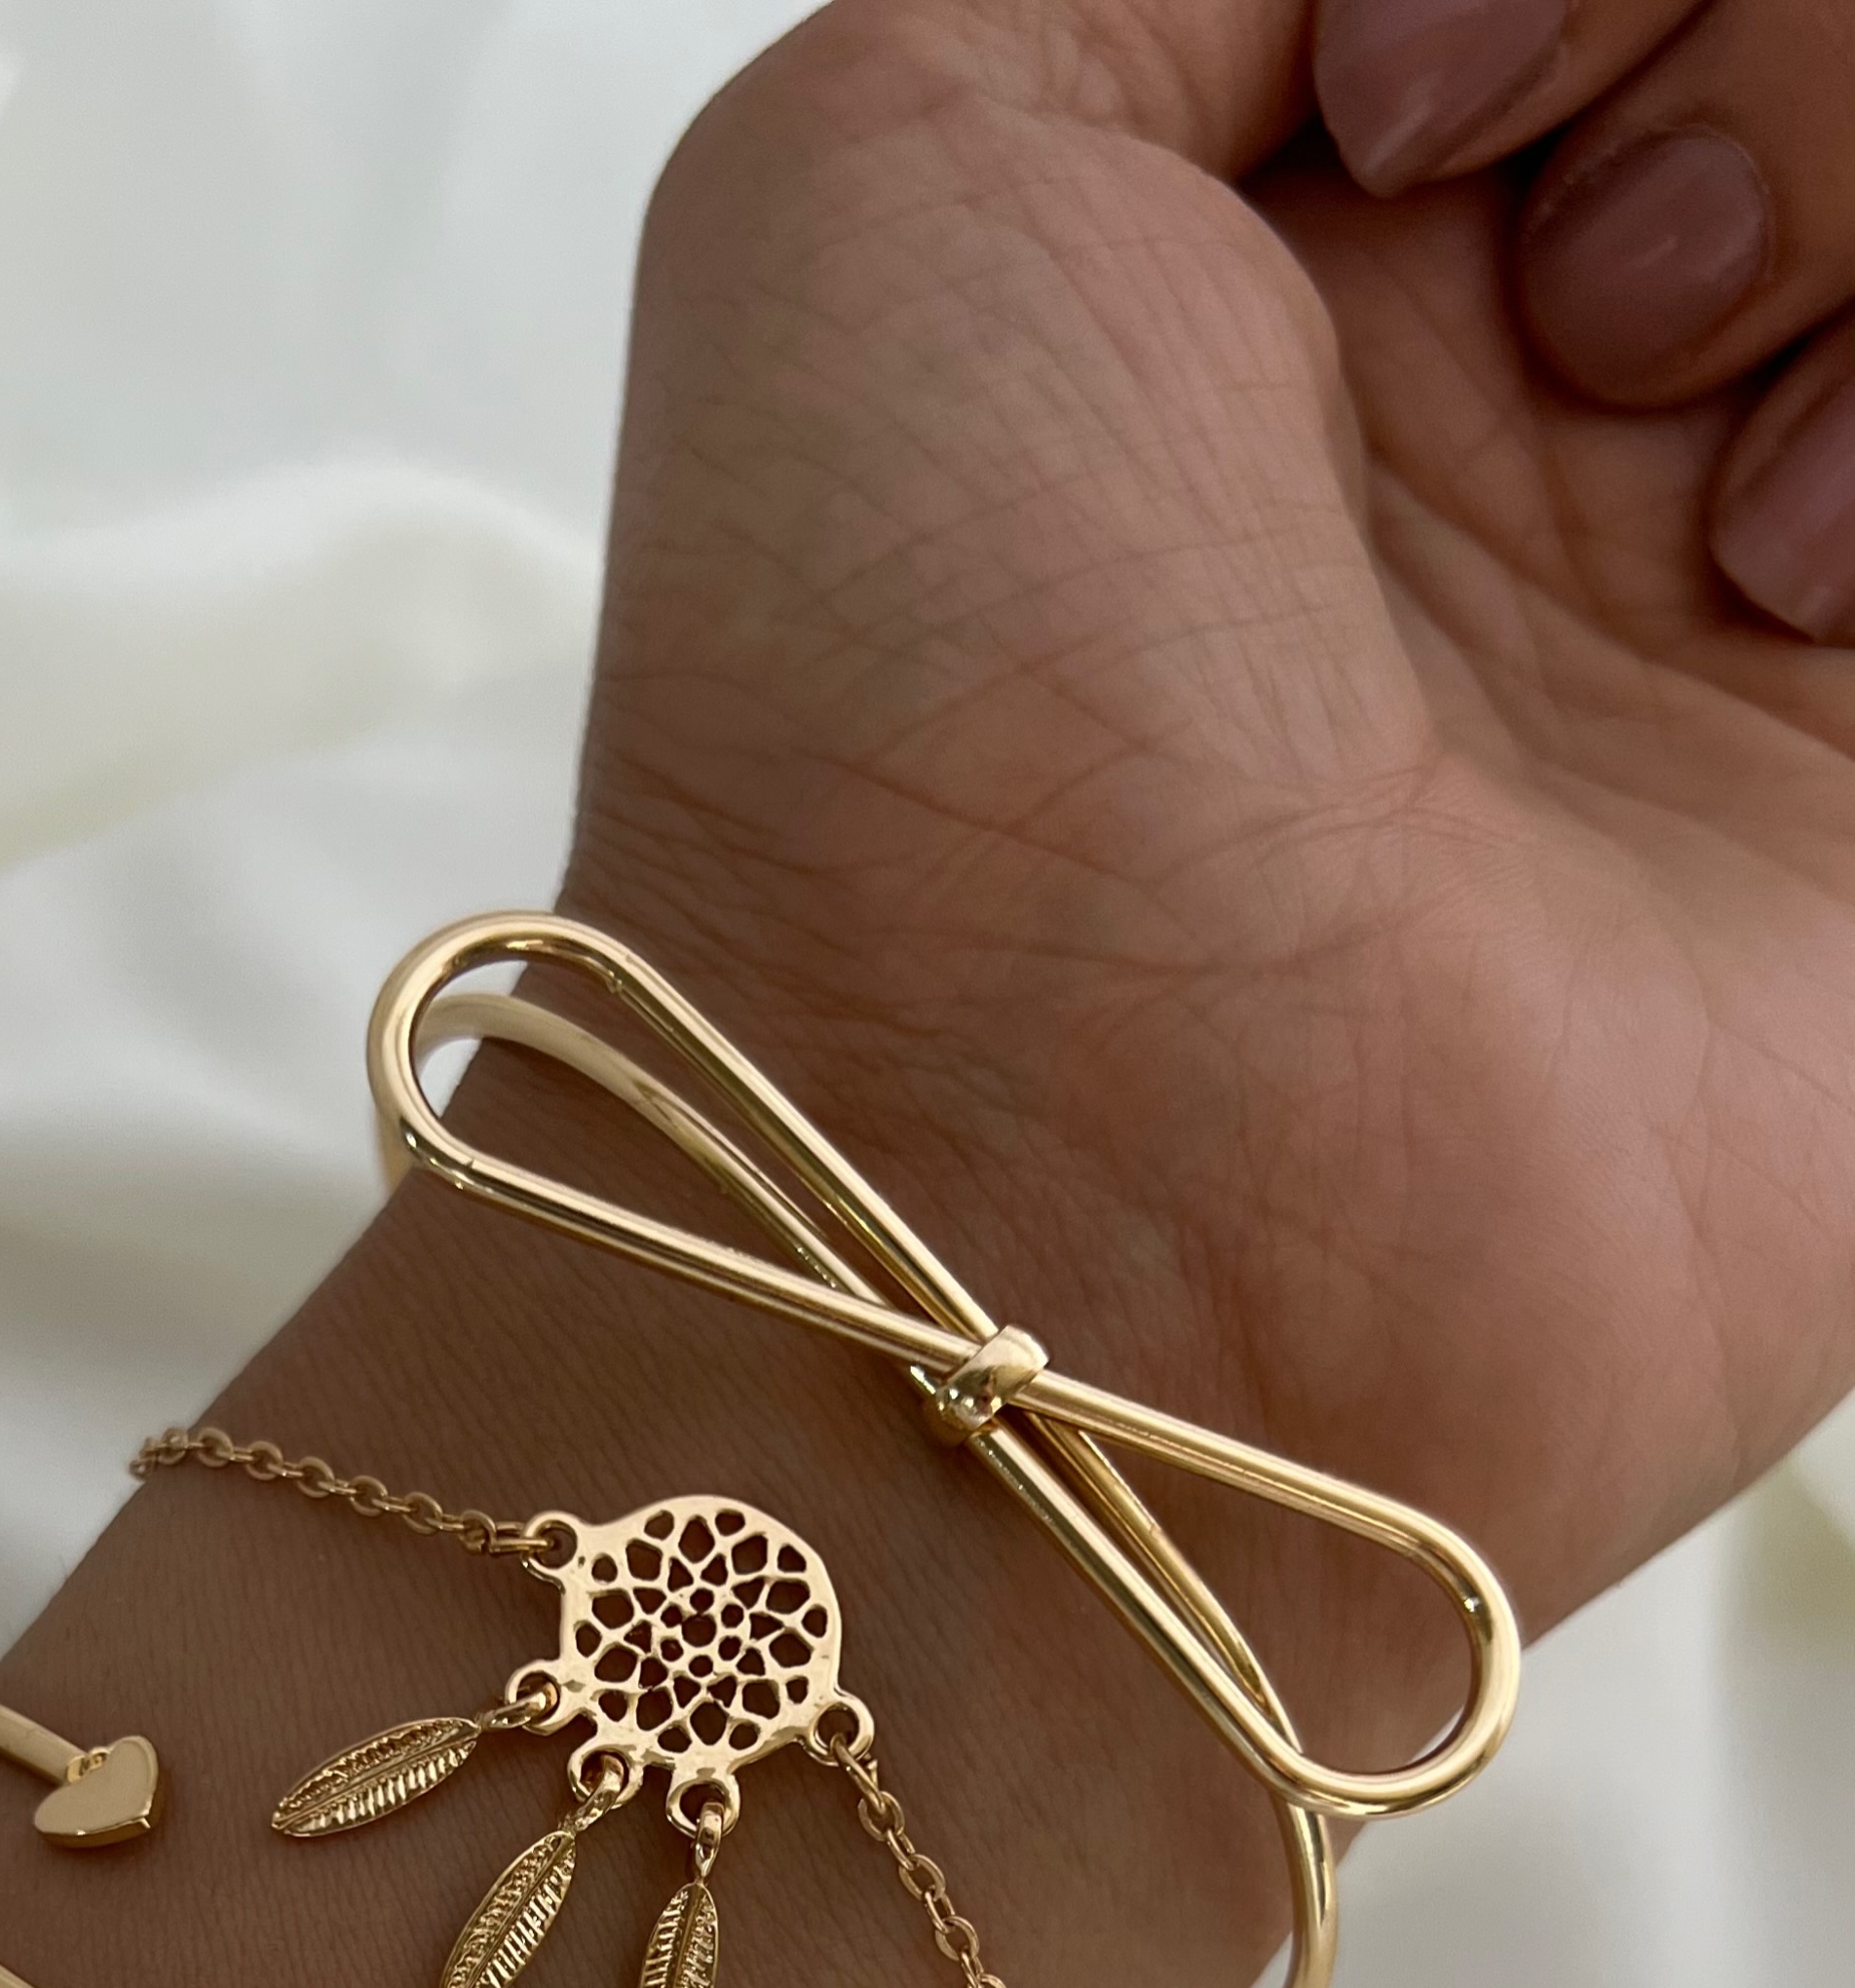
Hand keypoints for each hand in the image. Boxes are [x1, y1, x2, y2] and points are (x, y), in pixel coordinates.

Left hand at [568, 0, 1854, 1652]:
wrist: (1079, 1197)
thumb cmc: (912, 719)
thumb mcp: (902, 156)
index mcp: (1292, 237)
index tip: (1406, 110)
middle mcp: (1534, 401)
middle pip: (1798, 47)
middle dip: (1750, 61)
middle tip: (1571, 298)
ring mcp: (1733, 600)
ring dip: (1849, 201)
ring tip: (1667, 466)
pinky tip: (1782, 578)